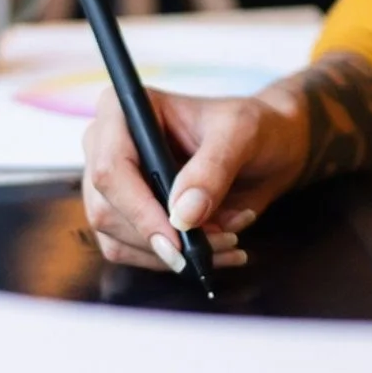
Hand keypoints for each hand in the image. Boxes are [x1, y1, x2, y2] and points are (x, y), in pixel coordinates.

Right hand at [78, 82, 308, 272]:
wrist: (265, 149)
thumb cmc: (251, 128)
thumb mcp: (241, 134)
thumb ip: (212, 169)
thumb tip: (183, 215)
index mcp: (126, 110)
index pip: (110, 167)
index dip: (138, 208)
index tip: (178, 238)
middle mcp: (107, 145)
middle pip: (107, 209)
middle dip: (164, 238)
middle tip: (221, 240)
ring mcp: (111, 183)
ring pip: (116, 238)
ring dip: (173, 254)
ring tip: (228, 241)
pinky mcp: (122, 214)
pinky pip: (129, 252)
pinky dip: (171, 262)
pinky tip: (214, 251)